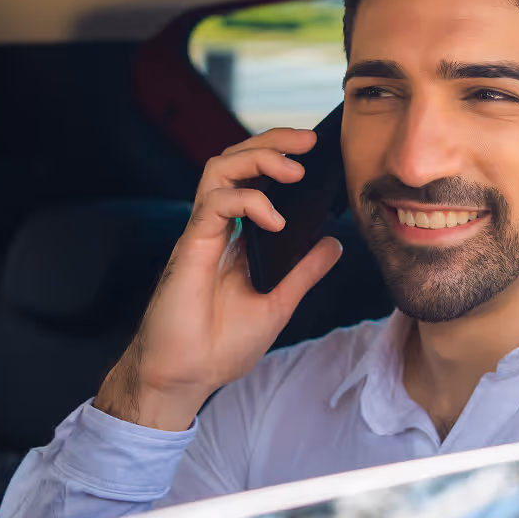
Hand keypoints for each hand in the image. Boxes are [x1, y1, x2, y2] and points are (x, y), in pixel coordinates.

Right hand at [95, 128, 342, 430]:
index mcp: (235, 237)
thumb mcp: (278, 304)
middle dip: (272, 141)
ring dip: (259, 158)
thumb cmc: (219, 346)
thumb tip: (334, 242)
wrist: (184, 377)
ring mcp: (201, 233)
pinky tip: (276, 220)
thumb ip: (304, 271)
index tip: (316, 150)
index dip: (280, 155)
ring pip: (221, 168)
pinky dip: (249, 201)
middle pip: (236, 160)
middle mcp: (217, 227)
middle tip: (310, 140)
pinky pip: (215, 204)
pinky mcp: (190, 246)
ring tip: (294, 169)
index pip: (254, 178)